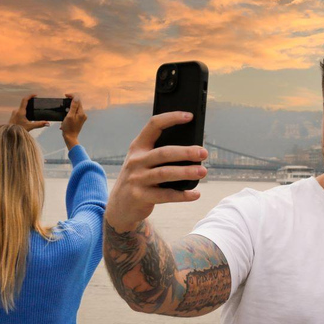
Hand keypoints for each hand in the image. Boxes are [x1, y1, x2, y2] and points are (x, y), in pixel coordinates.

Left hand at [8, 94, 49, 130]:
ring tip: (32, 114)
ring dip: (27, 110)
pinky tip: (27, 118)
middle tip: (36, 106)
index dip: (30, 96)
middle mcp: (16, 111)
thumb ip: (39, 124)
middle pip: (24, 104)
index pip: (25, 100)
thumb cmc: (18, 130)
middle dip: (30, 105)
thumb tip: (47, 123)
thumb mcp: (30, 127)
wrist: (9, 134)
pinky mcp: (13, 115)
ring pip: (22, 109)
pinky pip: (19, 111)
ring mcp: (14, 113)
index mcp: (20, 112)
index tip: (35, 95)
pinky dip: (24, 113)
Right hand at [60, 94, 85, 148]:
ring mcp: (82, 117)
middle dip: (70, 101)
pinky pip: (75, 112)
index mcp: (82, 113)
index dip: (72, 96)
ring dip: (70, 106)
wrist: (70, 137)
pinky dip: (70, 111)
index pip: (78, 100)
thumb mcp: (69, 116)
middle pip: (77, 104)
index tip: (65, 95)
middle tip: (63, 102)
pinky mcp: (79, 120)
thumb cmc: (69, 127)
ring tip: (64, 108)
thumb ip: (73, 106)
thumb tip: (76, 97)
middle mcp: (83, 114)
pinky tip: (66, 114)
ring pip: (76, 108)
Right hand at [105, 111, 208, 231]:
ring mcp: (137, 179)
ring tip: (203, 172)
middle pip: (164, 152)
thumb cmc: (138, 179)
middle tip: (203, 153)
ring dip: (186, 172)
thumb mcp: (142, 162)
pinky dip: (182, 195)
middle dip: (186, 152)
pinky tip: (195, 194)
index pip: (154, 125)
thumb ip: (159, 154)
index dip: (171, 118)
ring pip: (165, 173)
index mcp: (138, 147)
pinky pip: (165, 195)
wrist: (119, 207)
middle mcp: (136, 161)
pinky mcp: (140, 197)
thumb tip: (193, 149)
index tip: (189, 116)